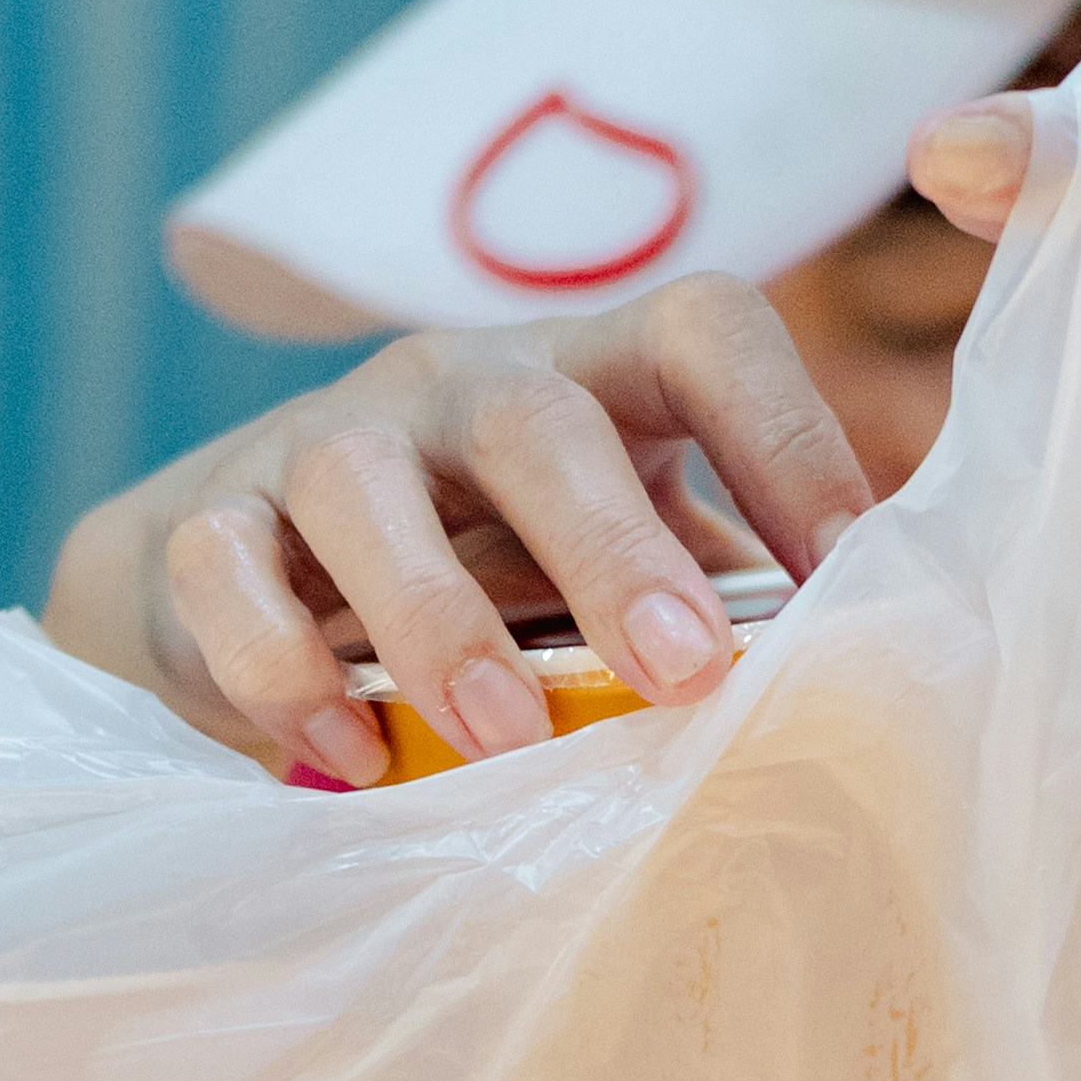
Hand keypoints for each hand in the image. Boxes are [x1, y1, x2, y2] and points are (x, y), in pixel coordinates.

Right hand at [39, 275, 874, 782]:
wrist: (244, 584)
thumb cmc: (487, 580)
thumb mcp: (611, 568)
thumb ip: (718, 600)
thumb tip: (874, 686)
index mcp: (592, 378)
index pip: (704, 331)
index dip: (786, 435)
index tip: (854, 569)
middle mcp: (457, 383)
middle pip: (536, 414)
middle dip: (614, 546)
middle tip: (686, 673)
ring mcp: (320, 441)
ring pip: (363, 479)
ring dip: (438, 612)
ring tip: (503, 731)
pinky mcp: (205, 523)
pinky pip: (227, 568)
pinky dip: (283, 664)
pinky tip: (347, 750)